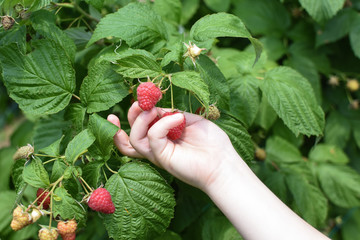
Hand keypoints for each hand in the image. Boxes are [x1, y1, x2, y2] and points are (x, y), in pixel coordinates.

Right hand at [107, 101, 240, 190]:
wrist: (224, 163)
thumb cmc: (212, 143)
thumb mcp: (191, 120)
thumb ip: (173, 114)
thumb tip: (157, 108)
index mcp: (164, 137)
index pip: (142, 126)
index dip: (138, 112)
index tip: (143, 97)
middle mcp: (158, 146)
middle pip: (132, 133)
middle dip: (132, 116)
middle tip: (139, 103)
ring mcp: (159, 153)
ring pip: (135, 138)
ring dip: (140, 120)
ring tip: (153, 110)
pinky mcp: (163, 158)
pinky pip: (154, 137)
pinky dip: (162, 124)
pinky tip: (178, 118)